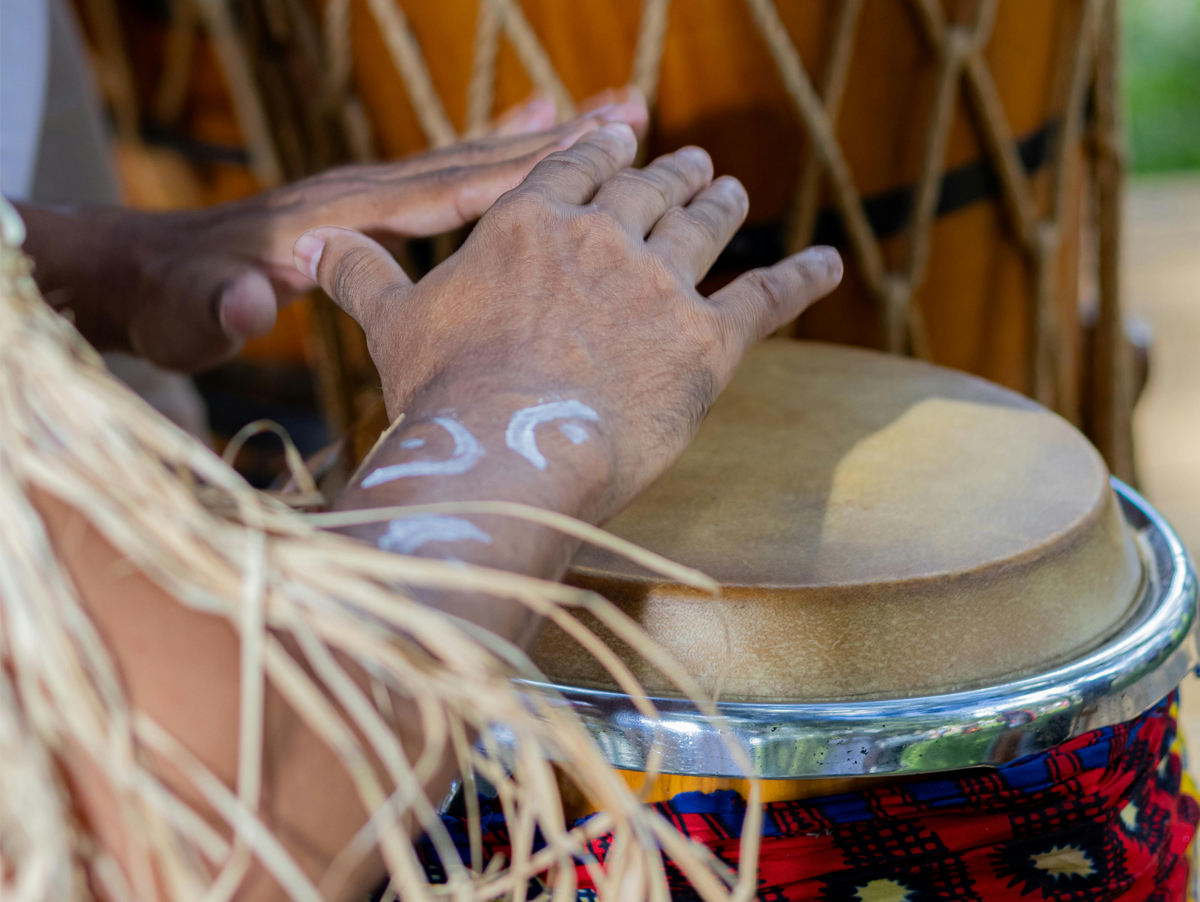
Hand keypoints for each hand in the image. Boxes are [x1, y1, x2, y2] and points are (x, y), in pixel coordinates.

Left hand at [20, 90, 647, 370]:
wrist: (149, 271)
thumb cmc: (174, 304)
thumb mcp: (186, 318)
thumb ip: (216, 309)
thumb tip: (248, 298)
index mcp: (334, 218)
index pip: (439, 194)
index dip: (510, 179)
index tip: (582, 159)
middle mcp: (363, 190)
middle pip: (473, 159)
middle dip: (555, 140)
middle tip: (632, 111)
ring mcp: (370, 191)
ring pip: (471, 158)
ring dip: (544, 138)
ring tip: (618, 113)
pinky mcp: (374, 204)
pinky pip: (452, 174)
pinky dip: (503, 153)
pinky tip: (541, 135)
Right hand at [295, 124, 841, 523]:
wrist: (507, 448)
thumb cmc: (445, 392)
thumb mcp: (393, 325)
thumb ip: (363, 276)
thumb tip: (315, 245)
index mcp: (531, 223)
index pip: (575, 168)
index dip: (602, 148)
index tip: (620, 133)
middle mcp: (603, 238)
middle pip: (648, 189)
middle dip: (671, 170)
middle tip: (691, 160)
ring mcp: (662, 284)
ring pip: (705, 226)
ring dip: (723, 201)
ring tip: (734, 188)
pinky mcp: (710, 340)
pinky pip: (769, 297)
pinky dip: (804, 275)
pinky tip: (831, 260)